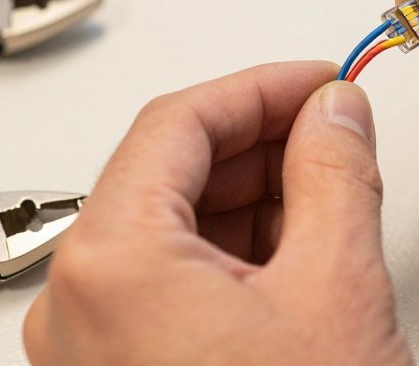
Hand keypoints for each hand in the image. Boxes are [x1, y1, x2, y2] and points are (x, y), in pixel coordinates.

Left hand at [23, 62, 410, 365]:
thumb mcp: (336, 287)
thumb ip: (337, 173)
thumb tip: (336, 112)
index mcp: (111, 262)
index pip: (180, 122)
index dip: (260, 87)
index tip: (316, 79)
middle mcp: (81, 303)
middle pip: (172, 169)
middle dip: (263, 138)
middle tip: (331, 123)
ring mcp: (95, 345)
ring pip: (176, 224)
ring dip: (256, 191)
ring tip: (329, 179)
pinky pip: (175, 278)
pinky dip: (239, 247)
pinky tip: (298, 239)